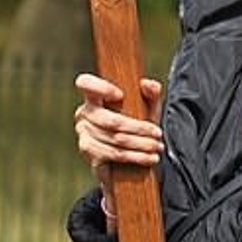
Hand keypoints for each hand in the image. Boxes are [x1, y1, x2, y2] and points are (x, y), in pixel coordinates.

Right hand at [73, 74, 164, 199]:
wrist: (127, 157)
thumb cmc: (136, 124)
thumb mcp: (147, 107)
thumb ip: (151, 93)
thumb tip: (149, 84)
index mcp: (95, 96)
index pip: (86, 84)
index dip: (100, 87)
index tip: (120, 95)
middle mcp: (84, 113)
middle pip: (111, 121)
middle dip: (139, 128)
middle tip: (158, 133)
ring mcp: (83, 133)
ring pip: (115, 139)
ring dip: (141, 145)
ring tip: (157, 147)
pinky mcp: (87, 151)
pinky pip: (112, 153)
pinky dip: (135, 156)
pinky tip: (149, 157)